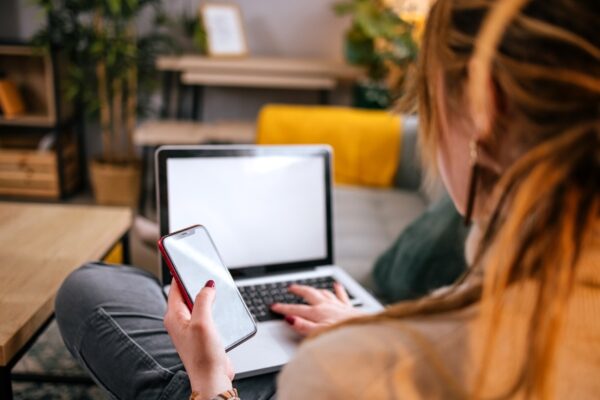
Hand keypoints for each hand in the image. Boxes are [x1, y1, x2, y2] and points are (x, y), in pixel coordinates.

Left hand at [164, 280, 233, 398]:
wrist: (212, 379)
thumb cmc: (203, 356)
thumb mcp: (202, 322)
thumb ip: (204, 300)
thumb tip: (207, 285)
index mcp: (174, 316)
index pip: (175, 287)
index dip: (181, 273)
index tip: (186, 260)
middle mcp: (180, 321)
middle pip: (188, 294)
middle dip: (197, 283)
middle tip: (207, 272)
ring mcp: (192, 328)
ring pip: (199, 304)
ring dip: (208, 297)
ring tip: (217, 288)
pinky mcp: (203, 334)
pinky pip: (208, 315)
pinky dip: (215, 308)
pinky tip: (223, 307)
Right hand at [270, 283, 362, 335]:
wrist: (366, 332)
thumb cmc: (344, 334)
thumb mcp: (319, 333)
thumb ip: (303, 326)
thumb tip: (289, 319)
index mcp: (318, 313)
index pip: (296, 309)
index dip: (283, 308)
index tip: (274, 306)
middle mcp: (327, 306)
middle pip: (309, 294)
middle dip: (299, 290)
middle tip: (290, 288)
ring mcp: (338, 306)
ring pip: (323, 293)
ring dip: (315, 289)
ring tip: (309, 288)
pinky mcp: (349, 308)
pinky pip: (341, 295)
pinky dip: (337, 290)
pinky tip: (336, 285)